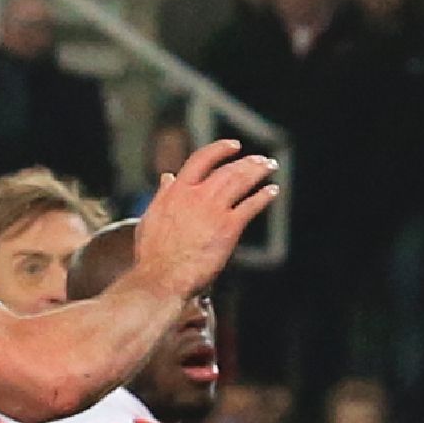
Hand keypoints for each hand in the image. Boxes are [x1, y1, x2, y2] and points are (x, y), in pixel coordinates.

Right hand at [128, 138, 280, 294]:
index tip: (233, 146)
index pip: (201, 159)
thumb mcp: (151, 218)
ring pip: (241, 182)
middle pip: (228, 169)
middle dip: (247, 162)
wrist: (163, 276)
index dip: (220, 150)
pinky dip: (263, 196)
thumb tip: (167, 178)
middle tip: (260, 160)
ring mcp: (214, 210)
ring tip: (269, 167)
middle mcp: (197, 195)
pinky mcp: (229, 228)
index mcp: (177, 191)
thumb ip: (162, 195)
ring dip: (258, 172)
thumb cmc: (153, 255)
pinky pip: (251, 206)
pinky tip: (272, 191)